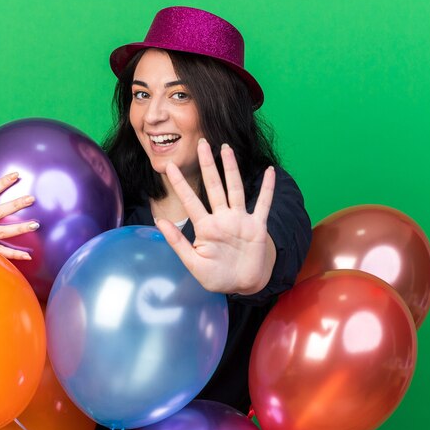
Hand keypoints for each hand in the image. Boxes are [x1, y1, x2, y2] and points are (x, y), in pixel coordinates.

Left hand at [155, 139, 275, 294]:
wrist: (242, 285)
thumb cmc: (216, 276)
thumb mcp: (193, 263)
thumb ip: (177, 242)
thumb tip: (160, 221)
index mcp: (205, 227)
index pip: (190, 201)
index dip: (180, 184)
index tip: (169, 167)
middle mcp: (222, 218)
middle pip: (213, 186)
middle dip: (207, 165)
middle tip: (202, 143)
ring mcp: (240, 220)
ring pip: (234, 189)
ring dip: (231, 169)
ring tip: (226, 148)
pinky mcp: (257, 226)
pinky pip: (263, 204)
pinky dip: (267, 188)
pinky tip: (270, 171)